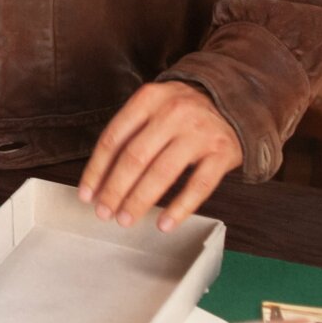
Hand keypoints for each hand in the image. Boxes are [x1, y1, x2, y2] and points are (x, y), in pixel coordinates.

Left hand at [77, 81, 242, 231]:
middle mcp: (173, 112)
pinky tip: (164, 223)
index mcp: (149, 99)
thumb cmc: (183, 109)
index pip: (114, 138)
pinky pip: (198, 186)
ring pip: (162, 173)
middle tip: (104, 212)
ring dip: (139, 200)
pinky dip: (179, 208)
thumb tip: (100, 178)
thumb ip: (130, 133)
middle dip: (115, 189)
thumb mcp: (154, 106)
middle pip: (135, 157)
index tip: (87, 194)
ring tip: (125, 219)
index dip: (97, 169)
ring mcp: (199, 133)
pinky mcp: (222, 153)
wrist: (234, 99)